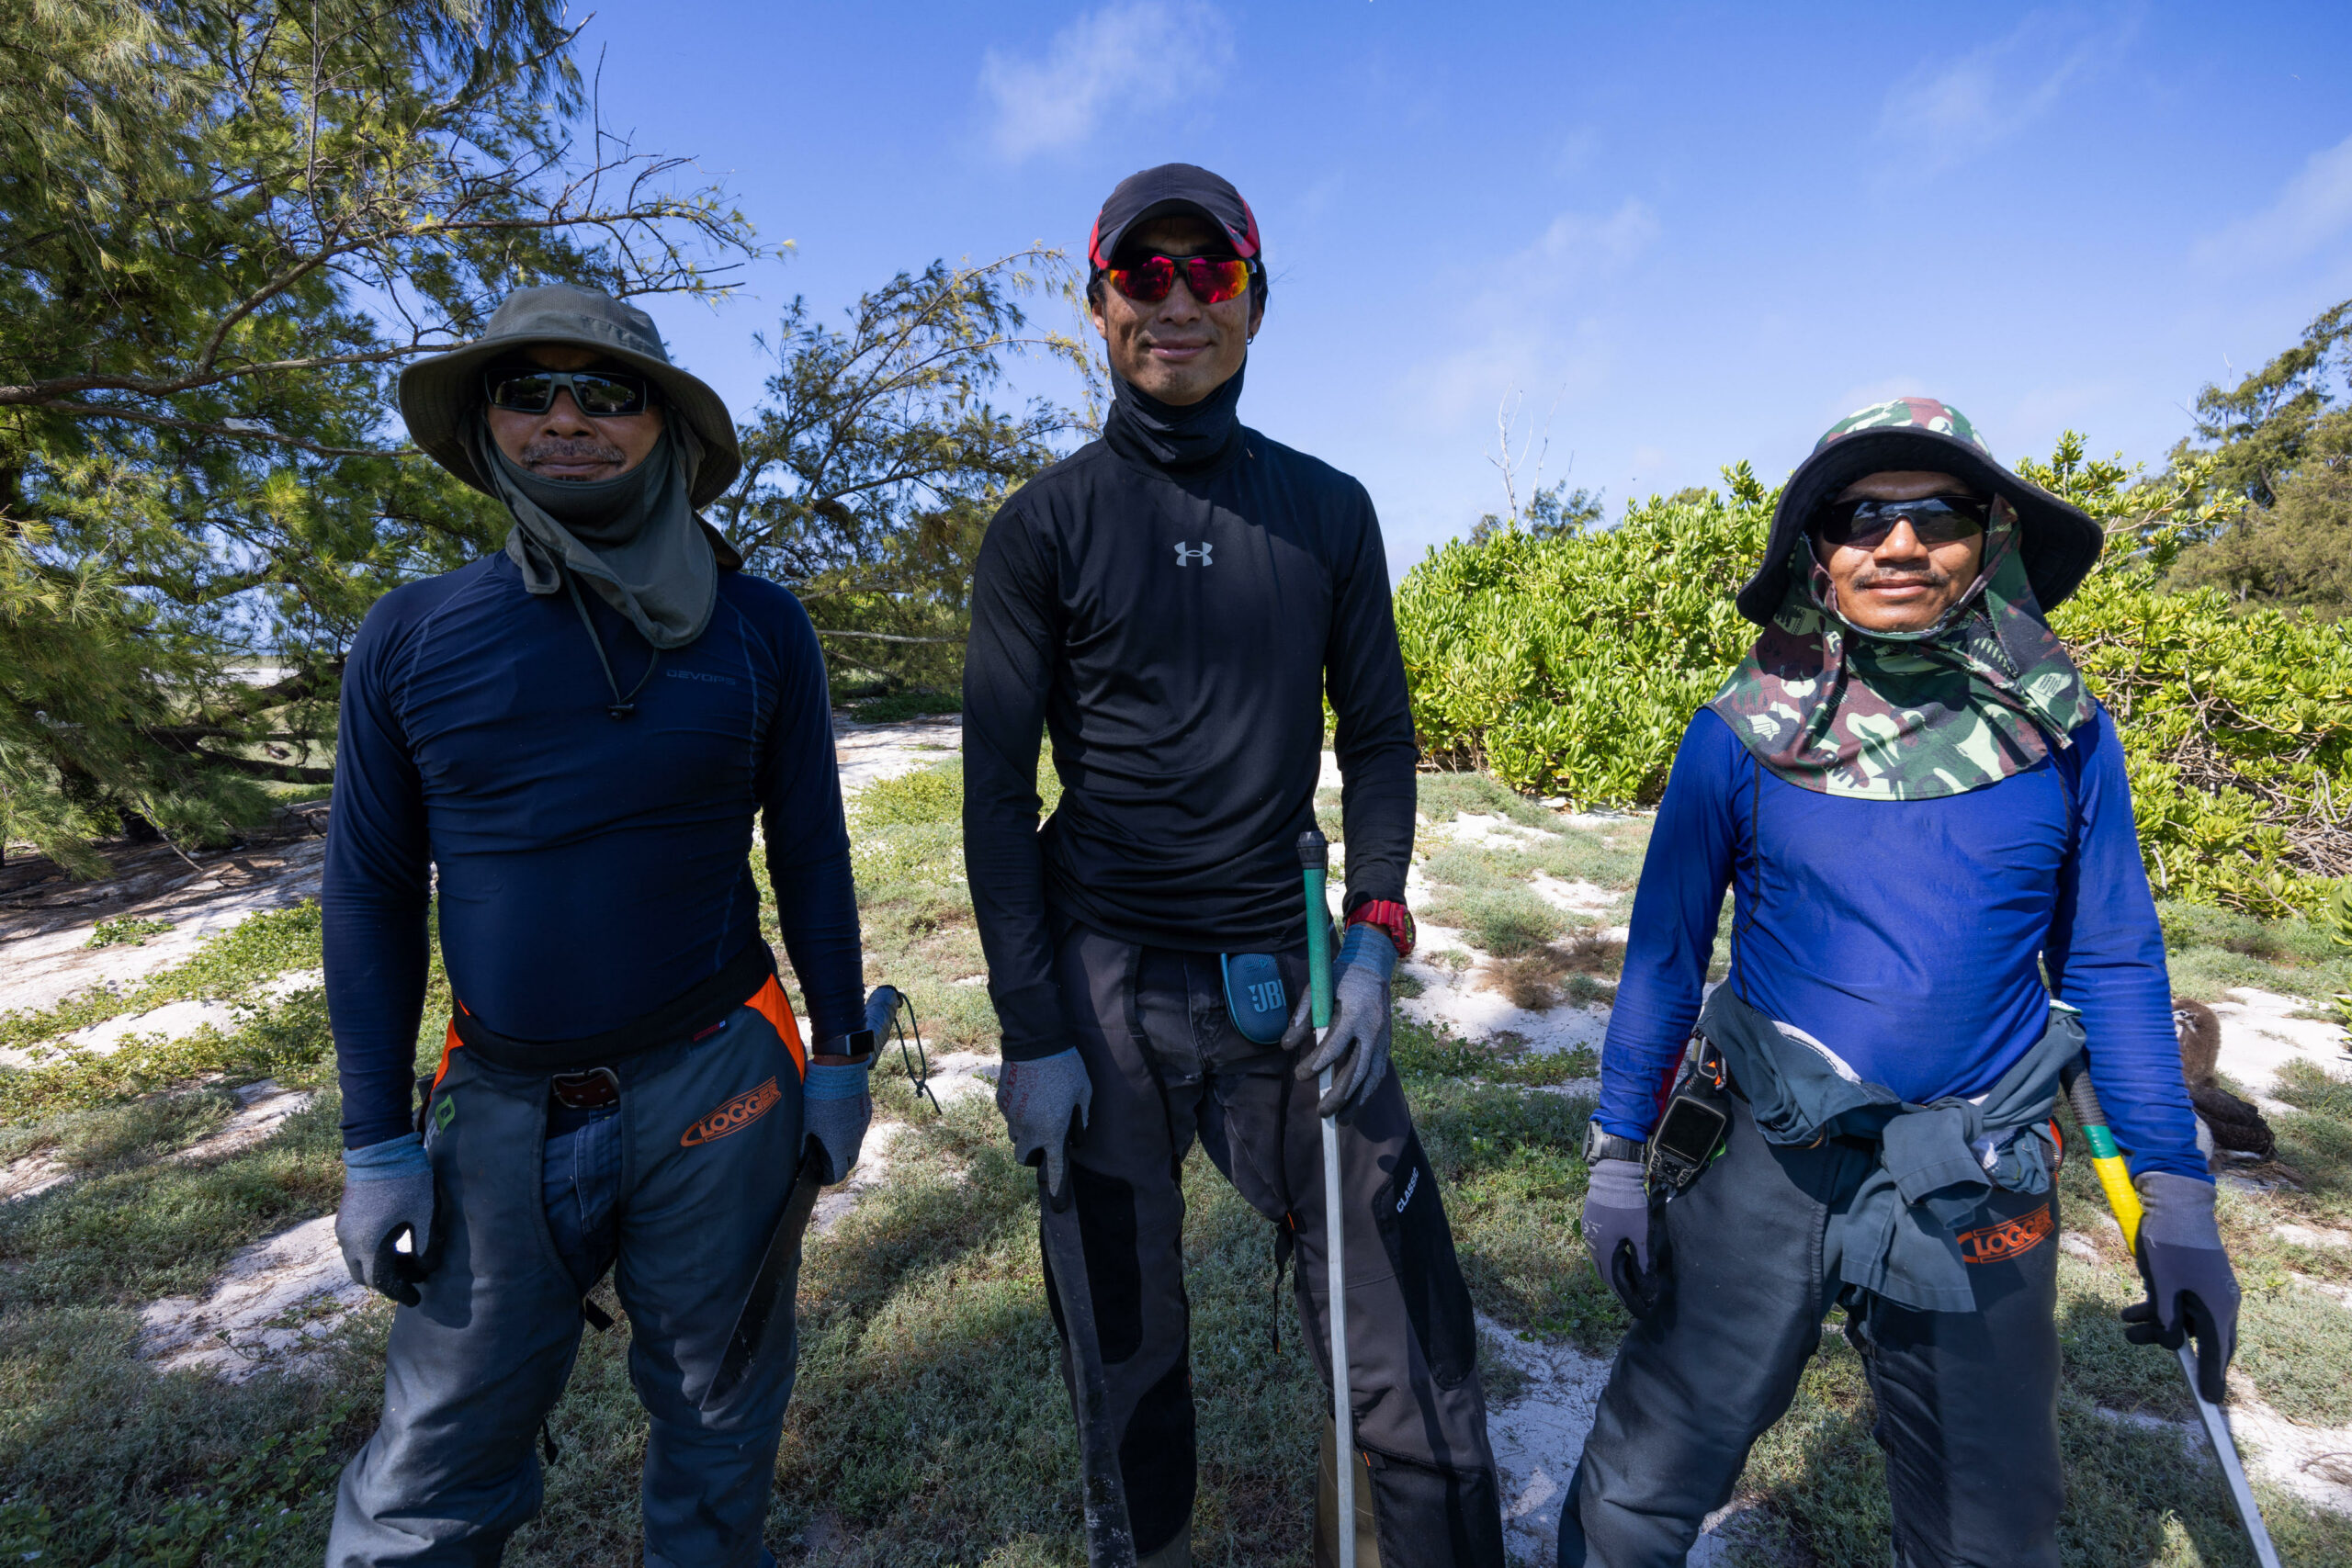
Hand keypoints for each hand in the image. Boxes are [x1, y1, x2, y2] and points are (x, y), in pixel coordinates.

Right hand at [336, 1133, 436, 1305]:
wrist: (379, 1146)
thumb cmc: (406, 1180)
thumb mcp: (424, 1215)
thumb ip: (426, 1248)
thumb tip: (426, 1270)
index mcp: (368, 1246)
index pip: (383, 1283)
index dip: (401, 1293)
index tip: (417, 1299)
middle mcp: (349, 1242)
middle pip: (366, 1276)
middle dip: (389, 1281)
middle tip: (414, 1276)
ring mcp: (343, 1228)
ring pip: (358, 1261)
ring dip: (380, 1265)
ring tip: (408, 1257)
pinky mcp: (344, 1216)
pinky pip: (355, 1245)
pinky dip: (372, 1251)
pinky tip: (395, 1239)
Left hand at [802, 986, 897, 1184]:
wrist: (839, 1069)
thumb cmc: (817, 1096)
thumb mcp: (804, 1122)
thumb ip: (801, 1145)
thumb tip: (796, 1161)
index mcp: (838, 1146)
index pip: (838, 1175)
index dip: (827, 1178)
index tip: (818, 1175)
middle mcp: (855, 1139)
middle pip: (849, 1162)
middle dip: (837, 1165)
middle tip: (823, 1158)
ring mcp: (862, 1125)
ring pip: (855, 1144)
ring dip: (844, 1145)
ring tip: (827, 1134)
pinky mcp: (866, 1111)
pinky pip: (858, 1128)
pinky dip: (849, 1129)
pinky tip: (836, 1117)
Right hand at [996, 1047, 1091, 1199]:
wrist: (1036, 1041)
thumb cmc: (1066, 1067)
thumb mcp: (1084, 1092)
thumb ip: (1082, 1118)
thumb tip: (1077, 1134)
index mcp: (1051, 1130)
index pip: (1053, 1166)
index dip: (1056, 1186)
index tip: (1057, 1203)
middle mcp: (1028, 1128)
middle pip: (1023, 1157)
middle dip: (1032, 1156)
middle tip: (1044, 1142)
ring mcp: (1011, 1115)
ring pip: (1015, 1136)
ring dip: (1025, 1133)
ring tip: (1038, 1112)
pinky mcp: (1002, 1101)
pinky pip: (1010, 1115)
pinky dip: (1019, 1113)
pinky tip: (1029, 1094)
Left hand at [1283, 923, 1395, 1121]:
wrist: (1372, 968)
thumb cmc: (1339, 979)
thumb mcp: (1316, 990)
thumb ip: (1301, 1017)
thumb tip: (1285, 1046)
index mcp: (1354, 1013)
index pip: (1335, 1045)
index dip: (1318, 1063)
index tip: (1301, 1075)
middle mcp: (1372, 1029)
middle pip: (1357, 1070)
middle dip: (1339, 1095)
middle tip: (1321, 1112)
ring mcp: (1383, 1038)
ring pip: (1371, 1077)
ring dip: (1357, 1101)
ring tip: (1341, 1120)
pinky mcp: (1387, 1044)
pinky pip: (1378, 1073)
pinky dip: (1367, 1092)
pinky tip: (1356, 1105)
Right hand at [1582, 1155, 1668, 1318]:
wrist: (1613, 1172)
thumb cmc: (1629, 1203)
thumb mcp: (1641, 1234)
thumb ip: (1644, 1262)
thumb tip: (1648, 1288)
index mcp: (1603, 1248)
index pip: (1615, 1283)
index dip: (1629, 1299)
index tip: (1641, 1310)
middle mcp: (1591, 1243)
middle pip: (1605, 1274)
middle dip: (1620, 1289)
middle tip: (1636, 1299)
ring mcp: (1589, 1232)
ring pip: (1600, 1261)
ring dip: (1614, 1273)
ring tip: (1631, 1281)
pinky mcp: (1590, 1222)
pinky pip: (1599, 1248)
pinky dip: (1610, 1258)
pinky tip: (1622, 1257)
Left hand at [2122, 1171, 2239, 1402]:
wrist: (2175, 1201)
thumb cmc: (2171, 1243)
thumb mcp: (2163, 1286)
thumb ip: (2166, 1320)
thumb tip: (2170, 1345)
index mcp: (2218, 1307)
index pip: (2217, 1353)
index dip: (2211, 1378)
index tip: (2210, 1402)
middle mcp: (2220, 1301)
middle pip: (2200, 1338)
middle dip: (2169, 1343)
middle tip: (2136, 1341)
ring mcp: (2209, 1288)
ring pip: (2184, 1319)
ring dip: (2155, 1324)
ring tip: (2124, 1324)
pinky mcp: (2195, 1277)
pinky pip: (2179, 1303)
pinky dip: (2157, 1308)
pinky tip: (2130, 1311)